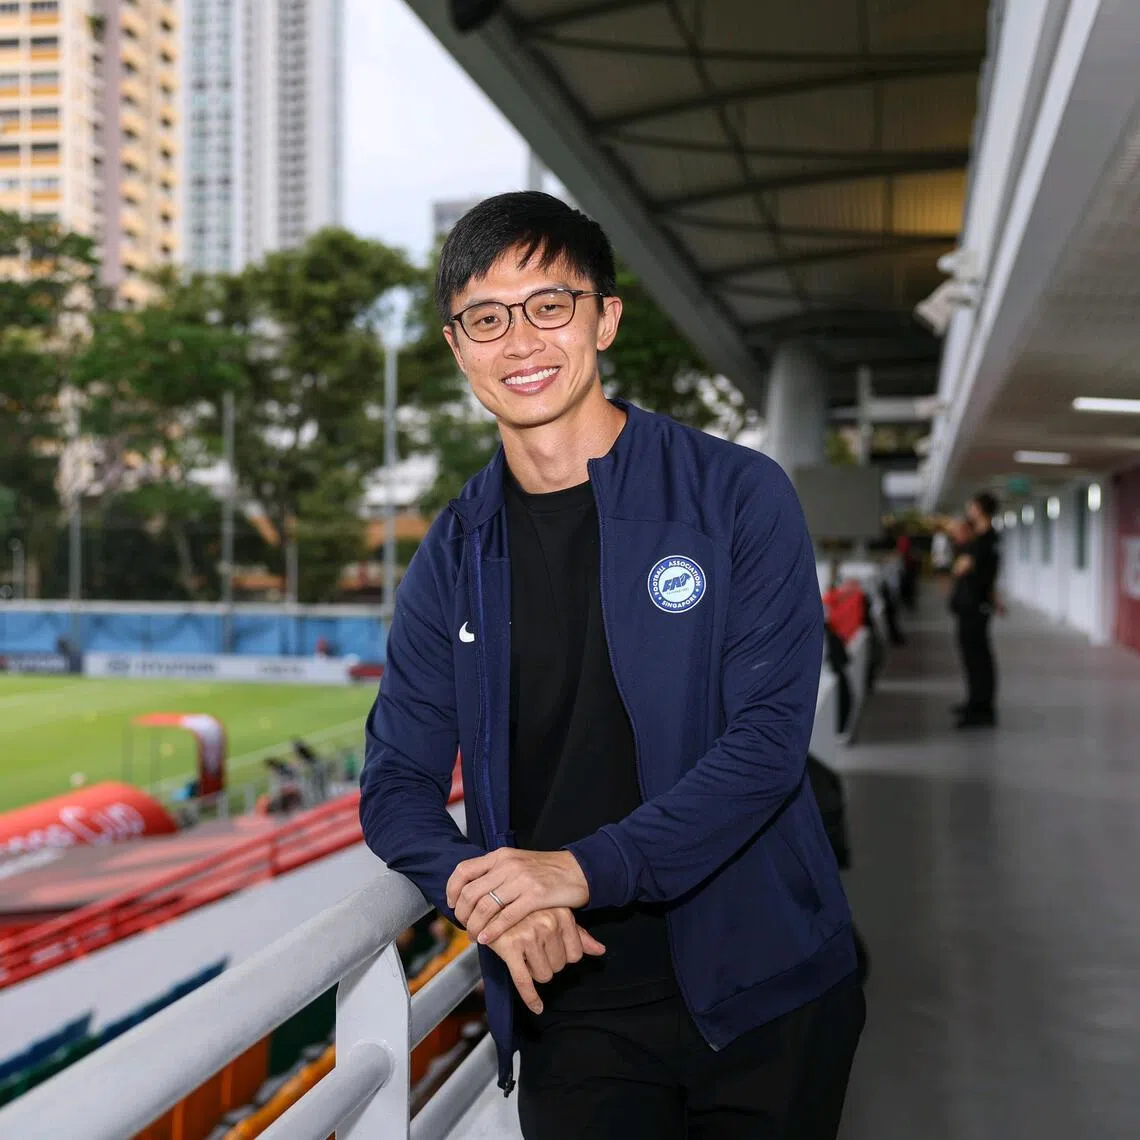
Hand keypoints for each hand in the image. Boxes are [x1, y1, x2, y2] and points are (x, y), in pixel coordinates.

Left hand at [446, 848, 589, 943]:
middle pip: (471, 892)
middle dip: (462, 914)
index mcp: (500, 856)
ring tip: (473, 936)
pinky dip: (492, 931)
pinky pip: (506, 917)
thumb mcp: (517, 863)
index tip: (451, 904)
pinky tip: (487, 939)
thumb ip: (496, 872)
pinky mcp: (535, 896)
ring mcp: (521, 880)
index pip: (464, 870)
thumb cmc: (545, 870)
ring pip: (485, 906)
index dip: (452, 890)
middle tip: (463, 926)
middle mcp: (508, 865)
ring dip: (474, 926)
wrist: (577, 870)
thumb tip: (471, 889)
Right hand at [486, 907, 604, 1014]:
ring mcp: (529, 935)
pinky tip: (537, 1007)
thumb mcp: (555, 915)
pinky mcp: (510, 947)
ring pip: (544, 975)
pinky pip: (524, 981)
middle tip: (533, 948)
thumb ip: (578, 934)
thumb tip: (601, 950)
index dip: (563, 957)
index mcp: (562, 914)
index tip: (550, 949)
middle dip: (547, 963)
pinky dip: (531, 998)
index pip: (576, 955)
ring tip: (524, 953)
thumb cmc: (527, 912)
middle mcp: (547, 923)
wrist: (492, 904)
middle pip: (559, 966)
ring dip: (535, 972)